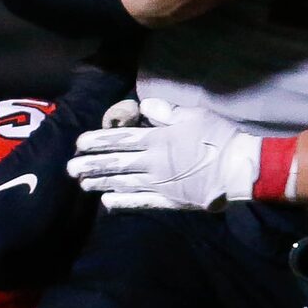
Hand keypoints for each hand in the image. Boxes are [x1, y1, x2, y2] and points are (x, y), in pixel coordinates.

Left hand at [68, 98, 259, 209]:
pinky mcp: (169, 200)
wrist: (238, 169)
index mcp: (157, 140)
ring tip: (82, 183)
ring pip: (123, 183)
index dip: (98, 141)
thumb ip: (165, 111)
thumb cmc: (218, 138)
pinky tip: (107, 202)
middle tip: (70, 168)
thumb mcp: (192, 115)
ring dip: (101, 183)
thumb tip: (143, 105)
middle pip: (115, 163)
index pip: (120, 140)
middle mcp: (152, 163)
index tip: (79, 143)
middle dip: (91, 165)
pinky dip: (123, 202)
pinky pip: (141, 202)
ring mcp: (159, 184)